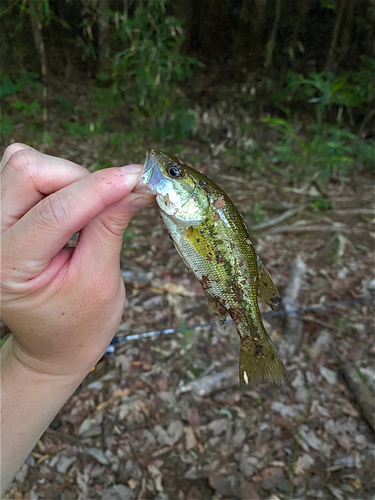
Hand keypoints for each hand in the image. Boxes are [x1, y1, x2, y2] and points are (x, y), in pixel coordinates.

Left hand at [1, 143, 153, 377]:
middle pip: (26, 172)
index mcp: (7, 268)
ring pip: (22, 165)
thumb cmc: (78, 324)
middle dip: (77, 178)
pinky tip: (71, 207)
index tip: (136, 178)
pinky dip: (56, 181)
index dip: (99, 189)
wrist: (52, 343)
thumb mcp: (100, 280)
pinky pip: (22, 173)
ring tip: (87, 210)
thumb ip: (111, 226)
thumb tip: (135, 184)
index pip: (54, 213)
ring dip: (66, 178)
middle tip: (109, 200)